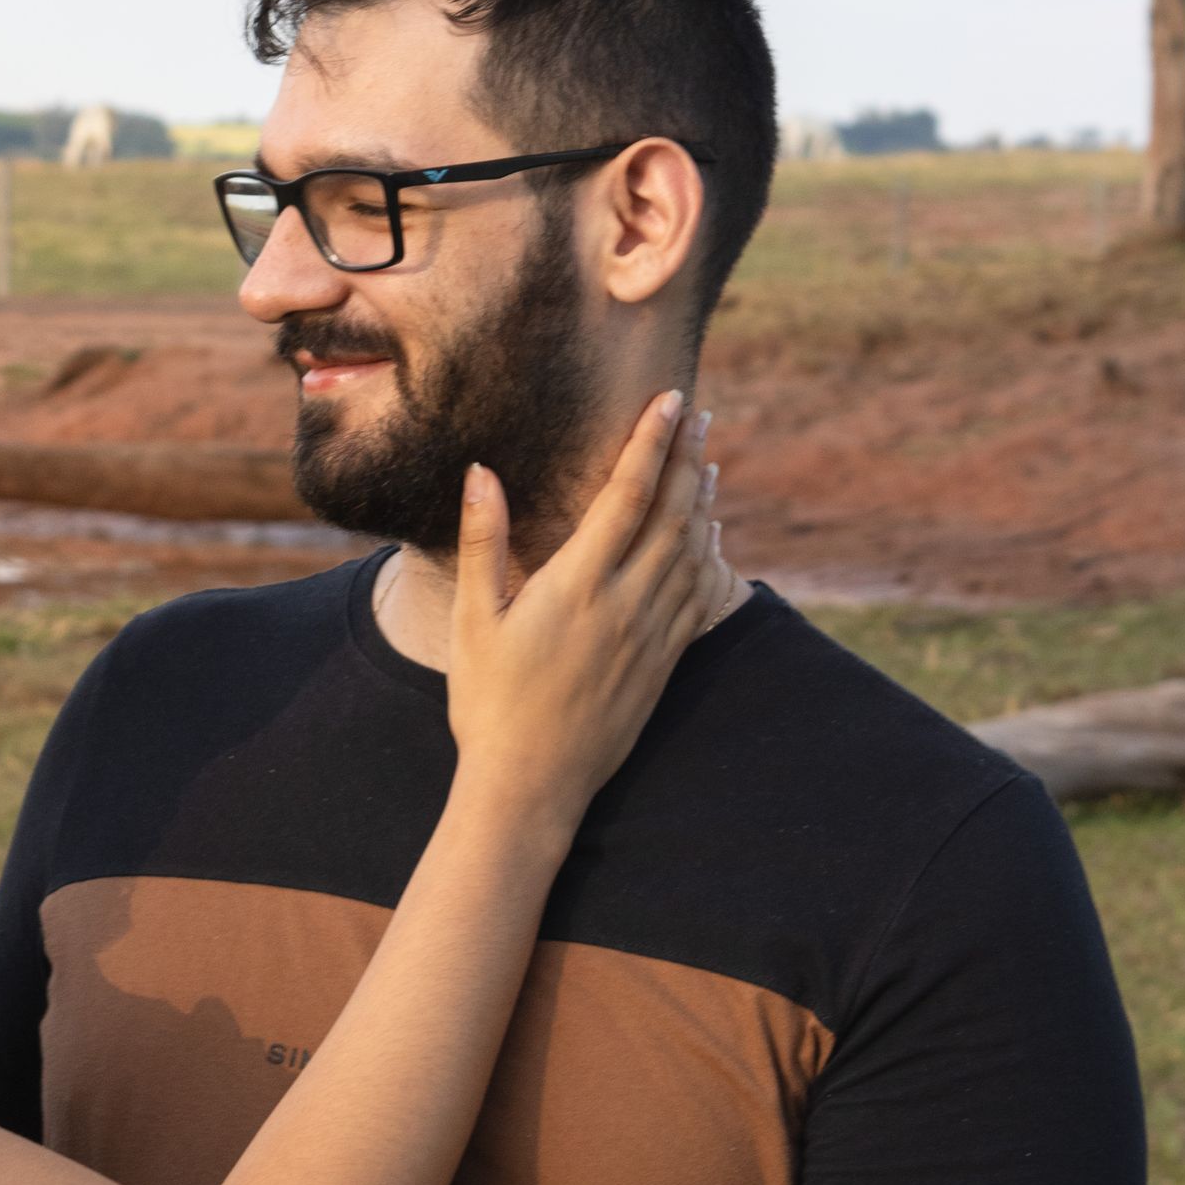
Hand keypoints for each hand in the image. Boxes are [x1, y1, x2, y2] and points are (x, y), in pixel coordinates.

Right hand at [446, 390, 719, 839]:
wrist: (531, 785)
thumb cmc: (488, 702)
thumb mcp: (474, 619)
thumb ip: (484, 541)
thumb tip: (480, 472)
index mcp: (577, 585)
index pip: (626, 495)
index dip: (650, 442)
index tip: (669, 400)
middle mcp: (625, 604)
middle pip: (671, 514)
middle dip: (686, 456)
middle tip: (699, 414)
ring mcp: (651, 636)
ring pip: (693, 553)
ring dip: (703, 501)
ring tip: (707, 461)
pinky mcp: (662, 664)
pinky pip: (698, 597)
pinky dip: (709, 558)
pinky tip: (710, 537)